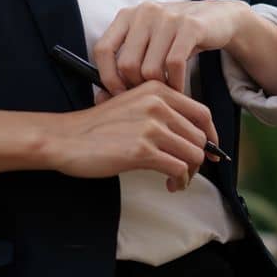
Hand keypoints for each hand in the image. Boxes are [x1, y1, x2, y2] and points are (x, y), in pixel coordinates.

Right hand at [47, 80, 220, 190]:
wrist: (65, 138)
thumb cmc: (96, 126)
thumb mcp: (132, 103)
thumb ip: (161, 111)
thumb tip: (193, 134)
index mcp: (158, 91)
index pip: (202, 112)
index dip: (211, 135)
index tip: (211, 150)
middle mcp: (158, 105)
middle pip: (200, 136)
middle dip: (199, 158)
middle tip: (187, 171)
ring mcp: (151, 128)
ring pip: (194, 153)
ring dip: (191, 173)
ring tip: (178, 180)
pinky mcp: (142, 151)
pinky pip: (179, 168)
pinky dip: (180, 181)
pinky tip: (170, 185)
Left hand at [92, 0, 251, 96]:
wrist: (218, 17)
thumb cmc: (176, 36)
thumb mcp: (148, 40)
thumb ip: (127, 60)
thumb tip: (100, 97)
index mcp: (128, 15)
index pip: (103, 49)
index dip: (107, 77)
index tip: (118, 93)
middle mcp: (145, 12)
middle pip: (127, 65)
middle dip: (137, 87)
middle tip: (149, 95)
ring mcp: (168, 17)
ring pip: (150, 69)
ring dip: (159, 89)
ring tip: (166, 92)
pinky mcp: (190, 26)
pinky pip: (174, 65)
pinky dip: (176, 83)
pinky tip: (179, 88)